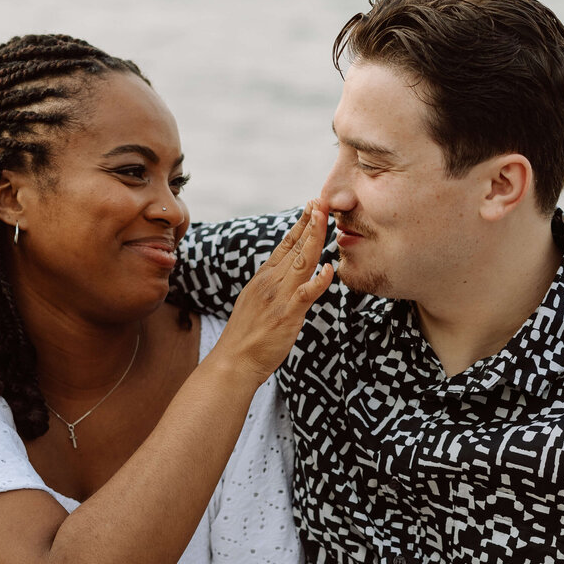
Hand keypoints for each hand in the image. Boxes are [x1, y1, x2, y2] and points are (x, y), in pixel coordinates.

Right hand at [214, 205, 333, 386]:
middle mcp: (270, 282)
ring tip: (326, 219)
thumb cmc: (246, 337)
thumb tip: (285, 275)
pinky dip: (318, 281)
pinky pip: (305, 294)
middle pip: (296, 248)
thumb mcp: (255, 302)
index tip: (311, 207)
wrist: (233, 362)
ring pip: (302, 262)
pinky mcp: (286, 315)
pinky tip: (329, 270)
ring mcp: (278, 297)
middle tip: (322, 201)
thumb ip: (271, 286)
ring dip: (315, 239)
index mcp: (263, 278)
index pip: (285, 245)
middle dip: (311, 223)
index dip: (300, 225)